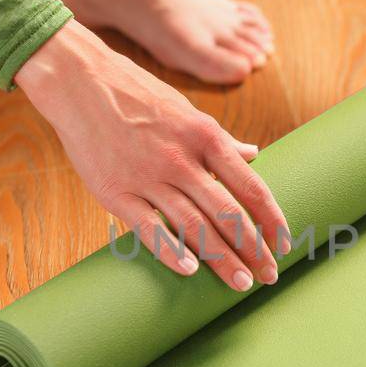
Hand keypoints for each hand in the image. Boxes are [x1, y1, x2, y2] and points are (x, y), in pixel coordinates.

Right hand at [16, 21, 289, 288]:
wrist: (81, 83)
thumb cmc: (139, 96)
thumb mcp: (188, 111)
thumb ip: (221, 140)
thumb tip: (253, 153)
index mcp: (206, 137)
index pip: (251, 187)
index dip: (272, 220)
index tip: (283, 244)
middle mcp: (182, 159)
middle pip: (228, 214)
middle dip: (253, 250)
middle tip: (269, 276)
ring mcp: (149, 178)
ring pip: (194, 227)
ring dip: (222, 260)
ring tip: (240, 283)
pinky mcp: (117, 192)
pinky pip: (150, 229)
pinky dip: (172, 253)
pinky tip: (190, 271)